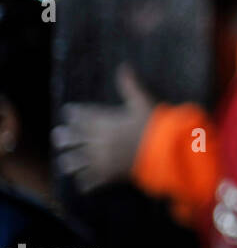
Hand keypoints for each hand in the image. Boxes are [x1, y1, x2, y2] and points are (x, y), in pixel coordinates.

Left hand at [52, 64, 156, 192]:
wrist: (166, 151)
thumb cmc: (155, 126)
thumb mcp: (143, 102)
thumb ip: (130, 86)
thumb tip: (124, 65)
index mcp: (104, 122)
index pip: (81, 116)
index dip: (73, 114)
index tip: (68, 112)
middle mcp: (97, 141)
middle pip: (73, 138)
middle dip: (65, 137)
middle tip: (58, 136)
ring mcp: (100, 159)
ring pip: (76, 161)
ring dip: (69, 161)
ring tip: (65, 162)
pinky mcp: (107, 175)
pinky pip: (89, 180)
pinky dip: (84, 182)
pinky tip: (82, 182)